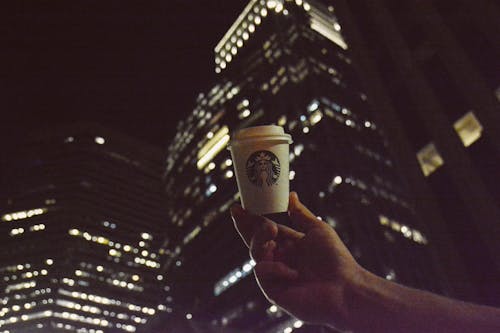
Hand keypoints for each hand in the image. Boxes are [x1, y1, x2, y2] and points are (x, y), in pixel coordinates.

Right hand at [231, 192, 365, 329]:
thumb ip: (300, 214)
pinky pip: (262, 272)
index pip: (265, 230)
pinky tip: (291, 271)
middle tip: (247, 215)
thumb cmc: (336, 260)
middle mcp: (281, 260)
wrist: (345, 288)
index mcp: (290, 246)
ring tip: (272, 231)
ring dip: (260, 240)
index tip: (238, 207)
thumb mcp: (317, 230)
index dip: (251, 220)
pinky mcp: (273, 291)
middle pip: (255, 241)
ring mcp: (276, 276)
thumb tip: (290, 194)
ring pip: (255, 254)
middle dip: (248, 227)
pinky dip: (274, 267)